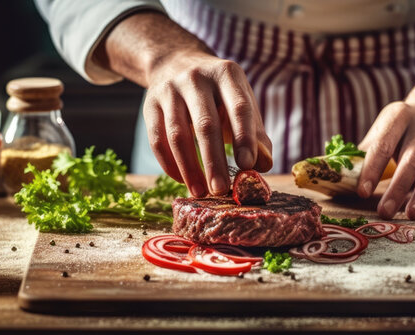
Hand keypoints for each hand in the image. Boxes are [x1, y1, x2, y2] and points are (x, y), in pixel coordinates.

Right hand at [143, 50, 271, 196]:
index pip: (238, 108)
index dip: (244, 138)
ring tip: (200, 192)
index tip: (248, 167)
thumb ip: (256, 134)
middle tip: (221, 190)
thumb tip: (264, 165)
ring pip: (177, 134)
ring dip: (189, 168)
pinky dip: (169, 164)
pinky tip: (182, 180)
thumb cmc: (218, 93)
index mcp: (226, 74)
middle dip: (214, 161)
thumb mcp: (240, 102)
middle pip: (205, 124)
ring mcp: (170, 90)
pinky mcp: (150, 105)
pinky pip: (157, 139)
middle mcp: (196, 78)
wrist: (176, 63)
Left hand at [356, 101, 414, 219]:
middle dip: (398, 188)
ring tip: (411, 215)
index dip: (372, 169)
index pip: (384, 145)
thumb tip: (338, 178)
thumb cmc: (401, 129)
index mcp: (400, 118)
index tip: (362, 192)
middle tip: (385, 212)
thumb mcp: (383, 129)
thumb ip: (365, 152)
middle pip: (413, 162)